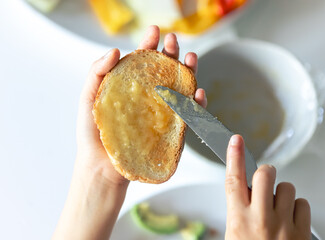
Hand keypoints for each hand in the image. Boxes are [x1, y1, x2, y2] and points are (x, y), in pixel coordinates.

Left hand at [76, 25, 205, 185]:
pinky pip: (187, 114)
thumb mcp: (89, 98)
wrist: (101, 167)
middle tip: (173, 40)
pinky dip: (196, 103)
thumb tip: (114, 50)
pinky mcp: (170, 130)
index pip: (142, 62)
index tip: (154, 31)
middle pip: (164, 71)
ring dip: (188, 72)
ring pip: (180, 88)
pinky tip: (197, 92)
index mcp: (130, 87)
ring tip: (190, 58)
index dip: (149, 45)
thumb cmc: (93, 134)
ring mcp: (160, 113)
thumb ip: (97, 72)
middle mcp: (148, 97)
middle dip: (171, 53)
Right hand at [225, 135, 310, 239]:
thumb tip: (245, 192)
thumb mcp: (234, 234)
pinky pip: (303, 204)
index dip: (235, 156)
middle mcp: (261, 220)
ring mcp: (283, 226)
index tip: (236, 141)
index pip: (234, 180)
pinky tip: (290, 219)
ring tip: (278, 209)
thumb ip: (239, 211)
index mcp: (239, 220)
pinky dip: (297, 208)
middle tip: (265, 179)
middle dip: (266, 172)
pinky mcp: (302, 233)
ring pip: (287, 187)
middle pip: (264, 175)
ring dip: (282, 194)